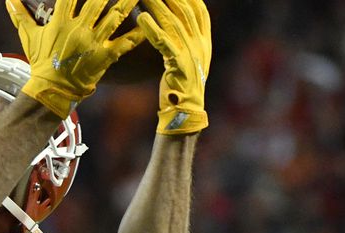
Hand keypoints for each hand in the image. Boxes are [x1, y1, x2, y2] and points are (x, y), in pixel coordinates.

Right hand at [6, 0, 145, 117]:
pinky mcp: (105, 57)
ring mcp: (93, 43)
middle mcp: (79, 29)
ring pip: (115, 16)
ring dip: (128, 1)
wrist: (52, 91)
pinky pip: (124, 43)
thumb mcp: (29, 38)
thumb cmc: (41, 63)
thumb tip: (8, 0)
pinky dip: (138, 34)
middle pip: (98, 1)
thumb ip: (21, 16)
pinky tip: (149, 22)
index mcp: (61, 22)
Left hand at [138, 0, 211, 133]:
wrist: (185, 111)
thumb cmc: (181, 85)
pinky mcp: (179, 65)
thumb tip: (173, 20)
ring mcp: (191, 54)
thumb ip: (185, 39)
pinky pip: (164, 42)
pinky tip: (141, 18)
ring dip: (157, 5)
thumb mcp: (189, 58)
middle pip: (184, 11)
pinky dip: (152, 29)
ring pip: (173, 23)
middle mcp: (200, 44)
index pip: (199, 10)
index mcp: (204, 41)